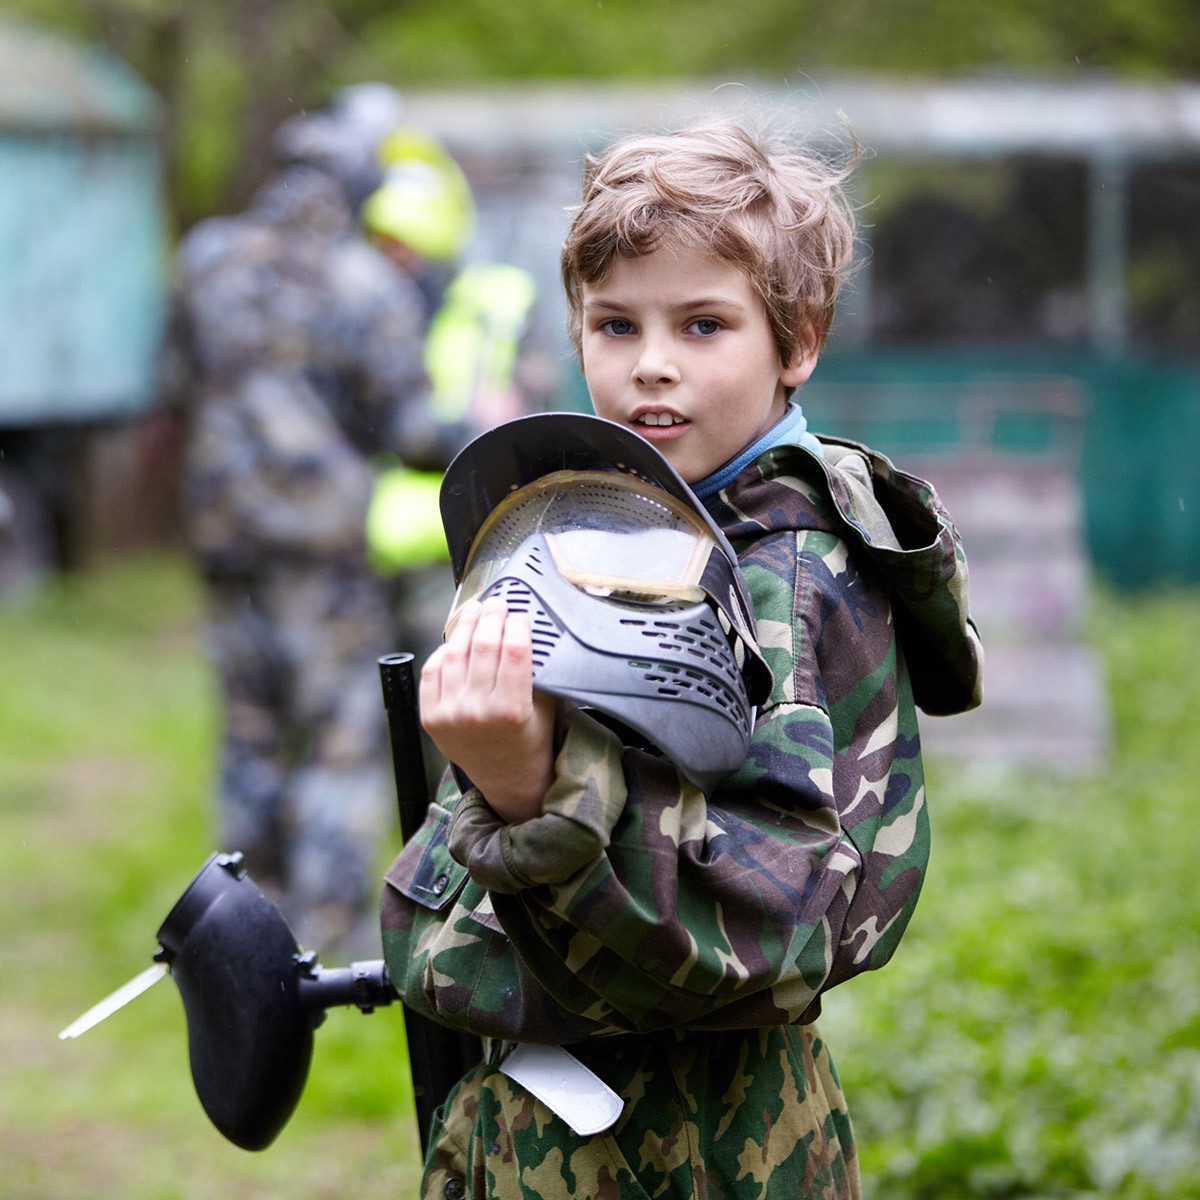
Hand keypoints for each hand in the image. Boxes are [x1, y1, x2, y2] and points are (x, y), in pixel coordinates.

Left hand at [420, 596, 555, 822]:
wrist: (507, 778)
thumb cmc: (530, 738)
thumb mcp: (544, 705)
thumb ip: (534, 670)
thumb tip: (523, 627)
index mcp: (511, 710)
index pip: (513, 650)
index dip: (517, 624)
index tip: (521, 615)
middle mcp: (477, 712)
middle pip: (482, 646)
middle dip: (491, 616)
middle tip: (498, 603)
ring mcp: (450, 715)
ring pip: (454, 654)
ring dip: (465, 626)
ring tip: (476, 612)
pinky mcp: (431, 717)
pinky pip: (432, 672)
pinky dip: (443, 651)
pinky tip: (455, 640)